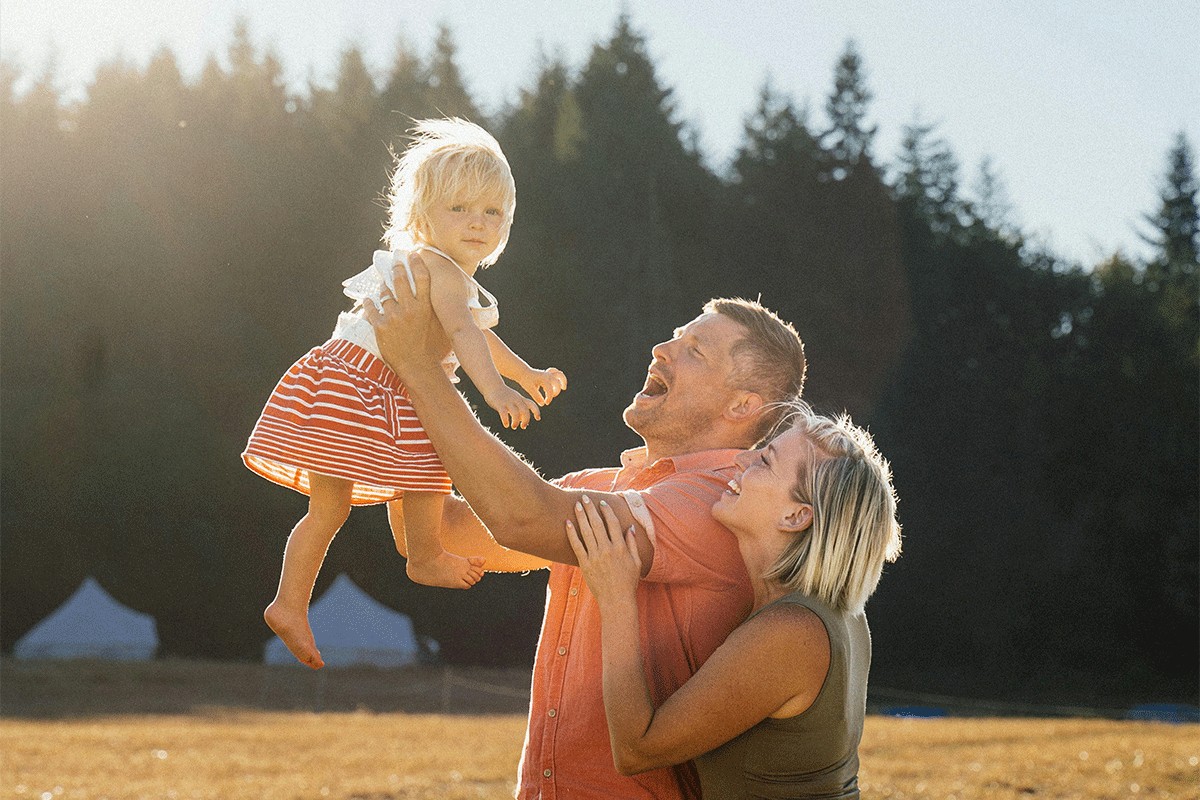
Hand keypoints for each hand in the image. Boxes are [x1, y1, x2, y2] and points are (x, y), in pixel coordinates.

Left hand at [363, 253, 448, 379]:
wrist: (418, 369)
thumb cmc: (434, 351)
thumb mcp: (444, 328)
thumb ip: (445, 313)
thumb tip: (453, 302)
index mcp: (426, 307)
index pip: (421, 277)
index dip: (416, 264)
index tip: (413, 256)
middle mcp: (409, 309)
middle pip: (400, 280)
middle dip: (397, 268)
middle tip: (396, 263)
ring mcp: (393, 317)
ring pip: (384, 293)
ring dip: (384, 287)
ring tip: (383, 285)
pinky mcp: (380, 327)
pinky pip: (371, 309)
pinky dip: (369, 303)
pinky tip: (368, 300)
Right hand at [485, 385, 541, 429]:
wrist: (492, 385)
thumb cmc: (504, 395)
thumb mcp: (514, 400)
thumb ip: (520, 409)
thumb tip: (523, 421)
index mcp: (520, 399)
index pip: (531, 404)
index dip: (536, 411)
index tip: (538, 418)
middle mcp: (516, 400)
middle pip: (525, 410)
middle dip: (526, 420)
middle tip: (523, 426)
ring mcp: (508, 402)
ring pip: (515, 413)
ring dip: (516, 422)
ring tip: (514, 426)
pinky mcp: (499, 404)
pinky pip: (504, 414)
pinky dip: (506, 420)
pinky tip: (506, 425)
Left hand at [518, 367, 567, 406]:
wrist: (522, 372)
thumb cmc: (525, 380)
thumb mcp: (530, 389)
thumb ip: (537, 396)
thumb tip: (543, 404)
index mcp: (543, 379)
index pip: (550, 390)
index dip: (549, 398)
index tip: (546, 403)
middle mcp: (547, 375)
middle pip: (557, 384)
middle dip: (555, 392)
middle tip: (550, 398)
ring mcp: (548, 374)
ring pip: (559, 375)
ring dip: (563, 381)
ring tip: (563, 388)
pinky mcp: (547, 373)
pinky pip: (556, 373)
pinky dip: (558, 377)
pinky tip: (559, 383)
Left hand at [566, 495, 641, 604]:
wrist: (616, 600)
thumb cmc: (628, 582)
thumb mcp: (636, 562)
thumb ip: (633, 543)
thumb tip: (630, 527)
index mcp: (620, 547)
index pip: (612, 524)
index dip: (607, 511)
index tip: (602, 503)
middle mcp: (607, 549)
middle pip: (597, 524)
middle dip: (590, 509)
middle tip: (584, 497)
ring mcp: (595, 556)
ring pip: (586, 532)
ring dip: (581, 517)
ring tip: (576, 505)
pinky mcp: (585, 564)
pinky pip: (577, 546)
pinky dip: (572, 534)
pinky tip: (568, 524)